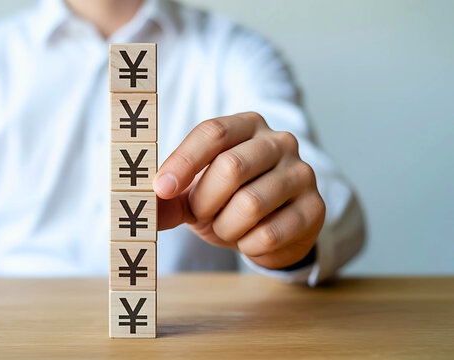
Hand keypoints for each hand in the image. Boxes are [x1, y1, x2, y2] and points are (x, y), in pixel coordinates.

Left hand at [154, 112, 324, 269]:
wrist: (273, 230)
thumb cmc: (226, 201)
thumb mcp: (195, 192)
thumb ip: (170, 196)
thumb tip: (145, 208)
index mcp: (246, 125)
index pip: (213, 132)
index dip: (183, 161)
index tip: (160, 188)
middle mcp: (279, 142)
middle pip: (231, 167)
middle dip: (204, 200)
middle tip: (200, 215)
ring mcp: (302, 173)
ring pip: (250, 204)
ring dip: (225, 226)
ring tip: (225, 228)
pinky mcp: (315, 208)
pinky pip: (269, 234)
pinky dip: (247, 245)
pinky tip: (248, 239)